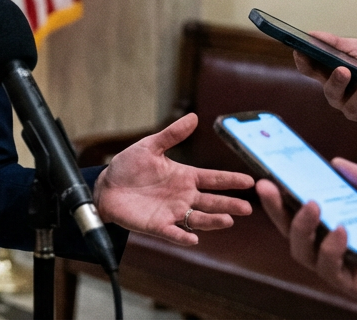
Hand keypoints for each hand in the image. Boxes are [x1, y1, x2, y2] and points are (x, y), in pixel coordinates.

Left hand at [93, 113, 253, 244]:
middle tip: (247, 208)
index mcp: (185, 177)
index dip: (230, 180)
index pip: (213, 179)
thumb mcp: (150, 147)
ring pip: (198, 218)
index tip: (250, 181)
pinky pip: (173, 232)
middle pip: (212, 201)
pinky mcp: (158, 225)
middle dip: (229, 204)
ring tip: (227, 220)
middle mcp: (184, 196)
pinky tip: (193, 238)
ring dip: (213, 221)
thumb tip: (194, 117)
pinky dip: (183, 236)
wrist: (106, 187)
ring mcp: (172, 212)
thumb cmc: (129, 167)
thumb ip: (172, 134)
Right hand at [291, 31, 356, 130]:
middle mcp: (339, 95)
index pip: (311, 71)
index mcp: (331, 75)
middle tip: (343, 70)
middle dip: (336, 82)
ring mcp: (355, 109)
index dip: (303, 62)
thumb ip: (337, 44)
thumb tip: (312, 34)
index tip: (300, 51)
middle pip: (330, 92)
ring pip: (352, 106)